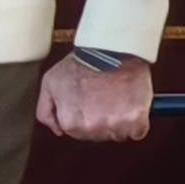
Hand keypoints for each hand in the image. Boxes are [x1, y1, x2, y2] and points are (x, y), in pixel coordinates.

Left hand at [39, 53, 155, 143]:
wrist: (110, 47)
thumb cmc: (82, 62)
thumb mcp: (51, 82)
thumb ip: (46, 111)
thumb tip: (57, 130)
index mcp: (71, 123)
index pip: (79, 134)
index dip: (85, 117)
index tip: (91, 102)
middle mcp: (92, 128)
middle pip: (100, 136)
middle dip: (103, 120)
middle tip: (105, 98)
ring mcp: (115, 125)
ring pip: (119, 134)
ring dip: (121, 122)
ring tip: (119, 99)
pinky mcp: (136, 120)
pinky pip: (139, 132)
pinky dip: (138, 122)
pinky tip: (133, 106)